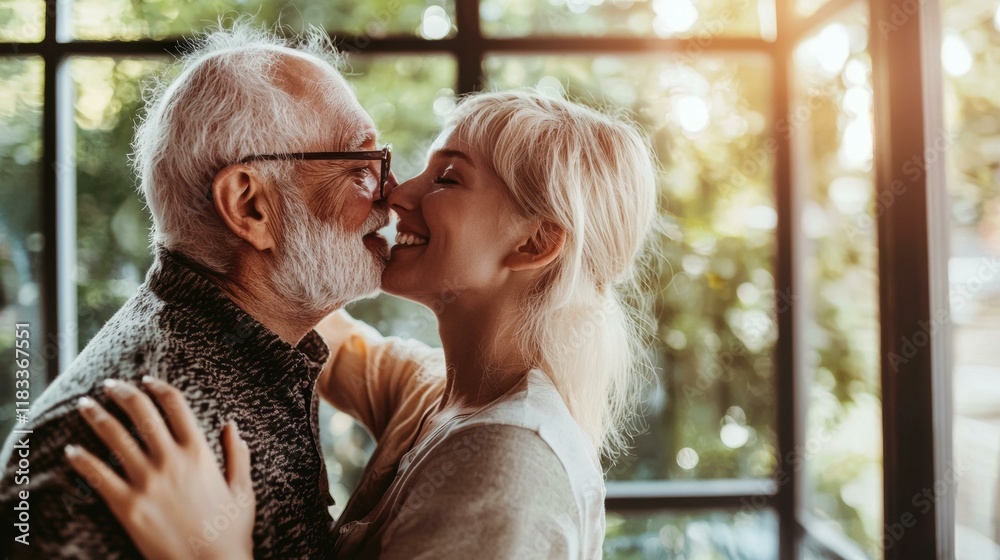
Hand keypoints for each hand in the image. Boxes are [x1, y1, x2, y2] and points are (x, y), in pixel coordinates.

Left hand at [64, 376, 255, 559]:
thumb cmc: (230, 531)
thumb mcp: (243, 489)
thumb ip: (237, 454)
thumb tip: (231, 426)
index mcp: (200, 453)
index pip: (176, 406)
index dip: (159, 388)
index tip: (147, 380)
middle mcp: (172, 460)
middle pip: (142, 414)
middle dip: (123, 393)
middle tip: (109, 384)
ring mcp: (148, 482)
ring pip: (116, 438)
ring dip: (97, 416)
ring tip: (85, 405)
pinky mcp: (128, 506)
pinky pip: (99, 476)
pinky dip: (83, 460)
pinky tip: (72, 451)